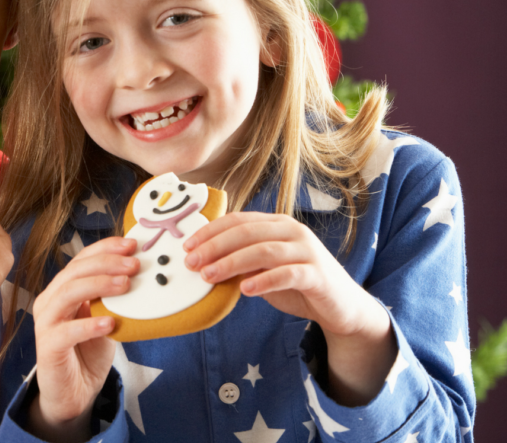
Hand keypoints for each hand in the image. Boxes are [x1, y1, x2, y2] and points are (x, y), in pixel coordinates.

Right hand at [27, 236, 138, 441]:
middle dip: (106, 263)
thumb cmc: (88, 352)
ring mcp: (46, 323)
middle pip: (74, 271)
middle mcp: (50, 300)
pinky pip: (66, 331)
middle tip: (134, 265)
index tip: (131, 244)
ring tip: (125, 285)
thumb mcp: (105, 318)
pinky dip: (89, 324)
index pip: (81, 259)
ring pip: (67, 293)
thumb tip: (140, 273)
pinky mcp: (47, 347)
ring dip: (98, 285)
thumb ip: (113, 298)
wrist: (74, 393)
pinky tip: (110, 323)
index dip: (105, 248)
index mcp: (62, 289)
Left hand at [182, 211, 377, 335]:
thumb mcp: (264, 270)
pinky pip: (288, 273)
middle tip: (192, 263)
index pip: (238, 220)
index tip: (187, 246)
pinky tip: (245, 290)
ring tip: (210, 276)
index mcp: (277, 224)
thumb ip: (241, 261)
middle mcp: (293, 232)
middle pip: (247, 232)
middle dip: (215, 246)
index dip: (210, 231)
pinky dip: (264, 280)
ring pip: (264, 250)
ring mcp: (308, 251)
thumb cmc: (297, 284)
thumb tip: (203, 261)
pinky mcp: (318, 275)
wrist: (341, 307)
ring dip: (232, 263)